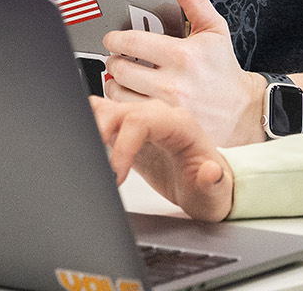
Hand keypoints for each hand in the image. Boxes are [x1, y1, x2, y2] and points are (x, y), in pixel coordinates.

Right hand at [91, 96, 234, 222]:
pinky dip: (88, 124)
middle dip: (99, 134)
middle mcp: (159, 117)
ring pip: (107, 109)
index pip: (141, 120)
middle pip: (119, 110)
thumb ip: (212, 181)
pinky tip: (86, 144)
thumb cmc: (209, 189)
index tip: (116, 174)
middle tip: (95, 166)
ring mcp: (142, 121)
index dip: (123, 145)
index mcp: (180, 126)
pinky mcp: (128, 131)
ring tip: (88, 157)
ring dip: (91, 128)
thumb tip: (209, 171)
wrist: (205, 189)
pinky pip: (103, 115)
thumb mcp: (215, 193)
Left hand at [103, 0, 266, 145]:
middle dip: (114, 60)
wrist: (240, 111)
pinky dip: (123, 105)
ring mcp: (167, 108)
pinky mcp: (164, 126)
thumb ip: (193, 1)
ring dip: (116, 84)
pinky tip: (131, 97)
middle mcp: (173, 83)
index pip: (131, 42)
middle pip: (120, 68)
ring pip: (119, 93)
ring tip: (124, 78)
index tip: (113, 40)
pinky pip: (128, 115)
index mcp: (183, 55)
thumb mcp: (214, 30)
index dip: (115, 39)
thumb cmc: (223, 70)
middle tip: (119, 58)